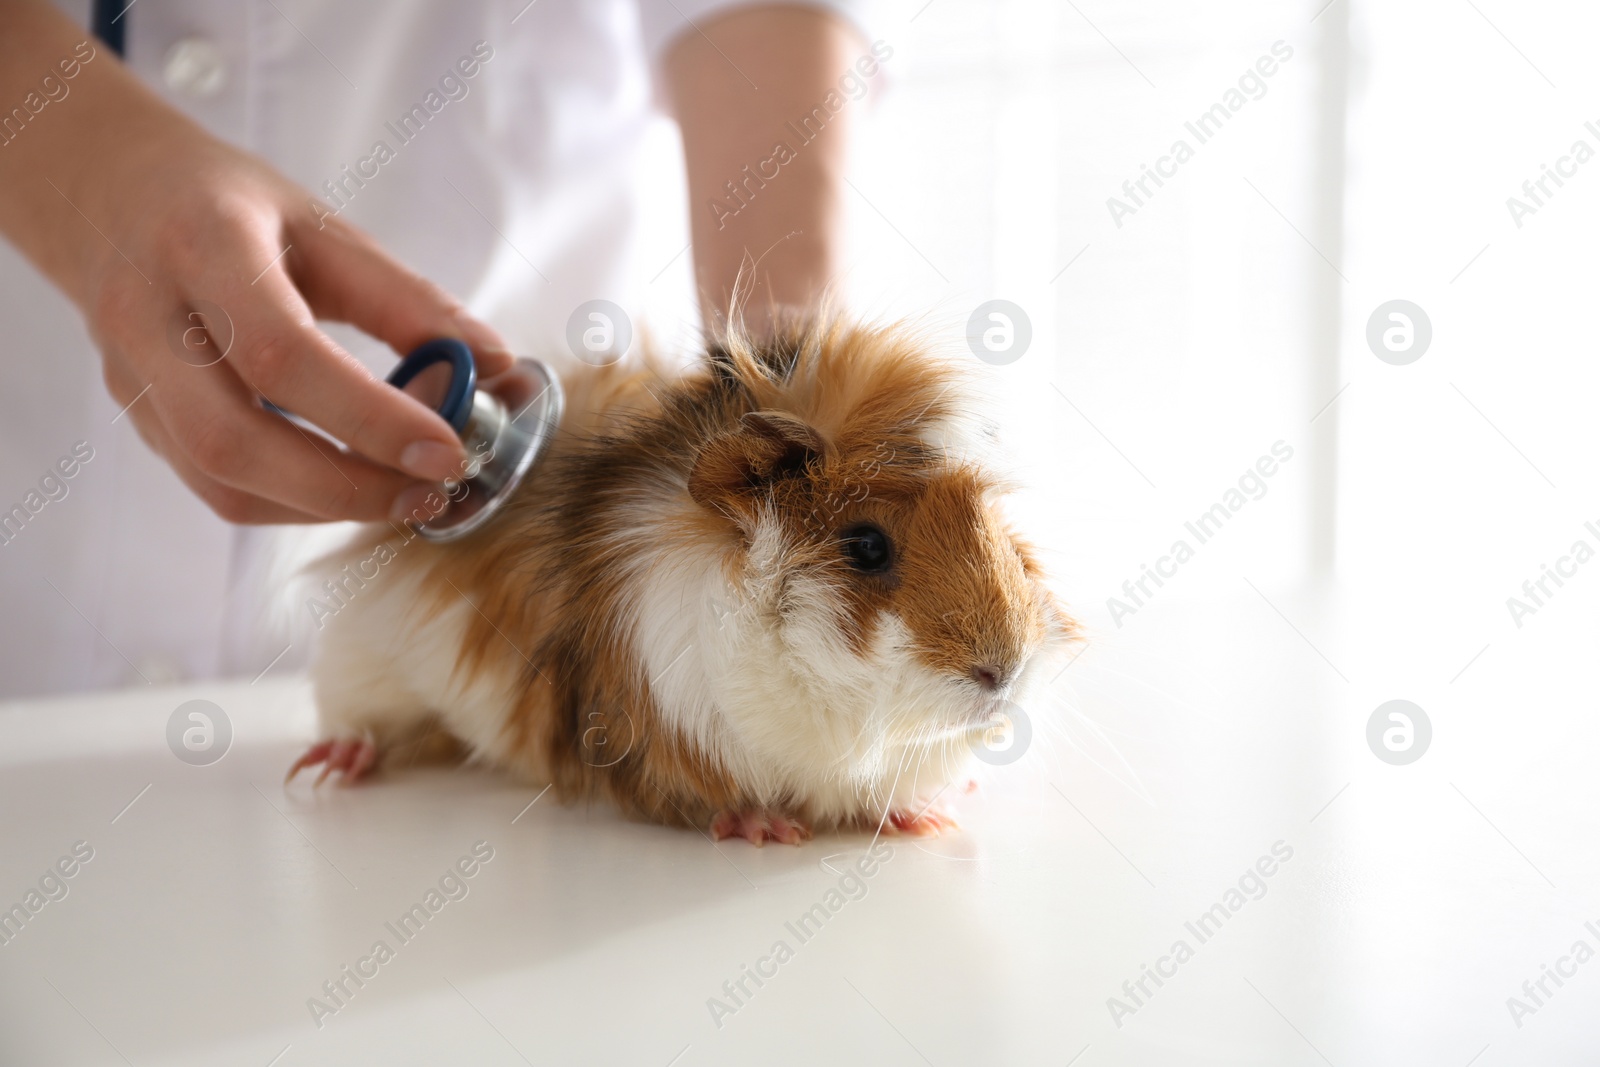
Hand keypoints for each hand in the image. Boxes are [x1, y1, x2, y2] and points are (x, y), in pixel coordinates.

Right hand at [0, 2, 510, 523]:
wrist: (102, 193)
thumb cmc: (223, 204)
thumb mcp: (322, 226)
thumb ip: (409, 301)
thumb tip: (497, 367)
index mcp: (202, 246)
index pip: (282, 354)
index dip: (371, 416)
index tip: (449, 449)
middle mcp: (148, 319)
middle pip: (234, 442)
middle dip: (346, 487)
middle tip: (431, 493)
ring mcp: (131, 379)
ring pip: (221, 482)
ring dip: (325, 506)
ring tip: (404, 495)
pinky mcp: (138, 420)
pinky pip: (216, 487)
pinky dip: (294, 501)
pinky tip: (350, 483)